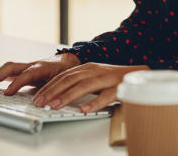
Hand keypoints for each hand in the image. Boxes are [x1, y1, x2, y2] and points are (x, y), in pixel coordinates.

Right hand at [0, 52, 80, 94]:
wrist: (69, 61)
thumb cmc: (65, 71)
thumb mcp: (62, 80)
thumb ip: (53, 89)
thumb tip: (44, 102)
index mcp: (42, 68)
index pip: (26, 74)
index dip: (16, 83)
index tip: (7, 94)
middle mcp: (32, 65)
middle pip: (11, 67)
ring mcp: (27, 67)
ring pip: (8, 68)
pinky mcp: (24, 70)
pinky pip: (9, 72)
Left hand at [32, 62, 149, 112]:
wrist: (139, 72)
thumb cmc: (114, 78)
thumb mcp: (94, 77)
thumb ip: (79, 83)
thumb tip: (57, 94)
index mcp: (87, 68)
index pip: (64, 75)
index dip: (50, 85)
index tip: (38, 96)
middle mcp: (95, 70)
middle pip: (70, 79)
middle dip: (53, 90)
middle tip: (40, 102)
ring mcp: (107, 78)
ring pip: (84, 86)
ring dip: (68, 96)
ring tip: (55, 105)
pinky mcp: (118, 87)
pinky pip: (105, 96)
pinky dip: (94, 103)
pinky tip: (84, 109)